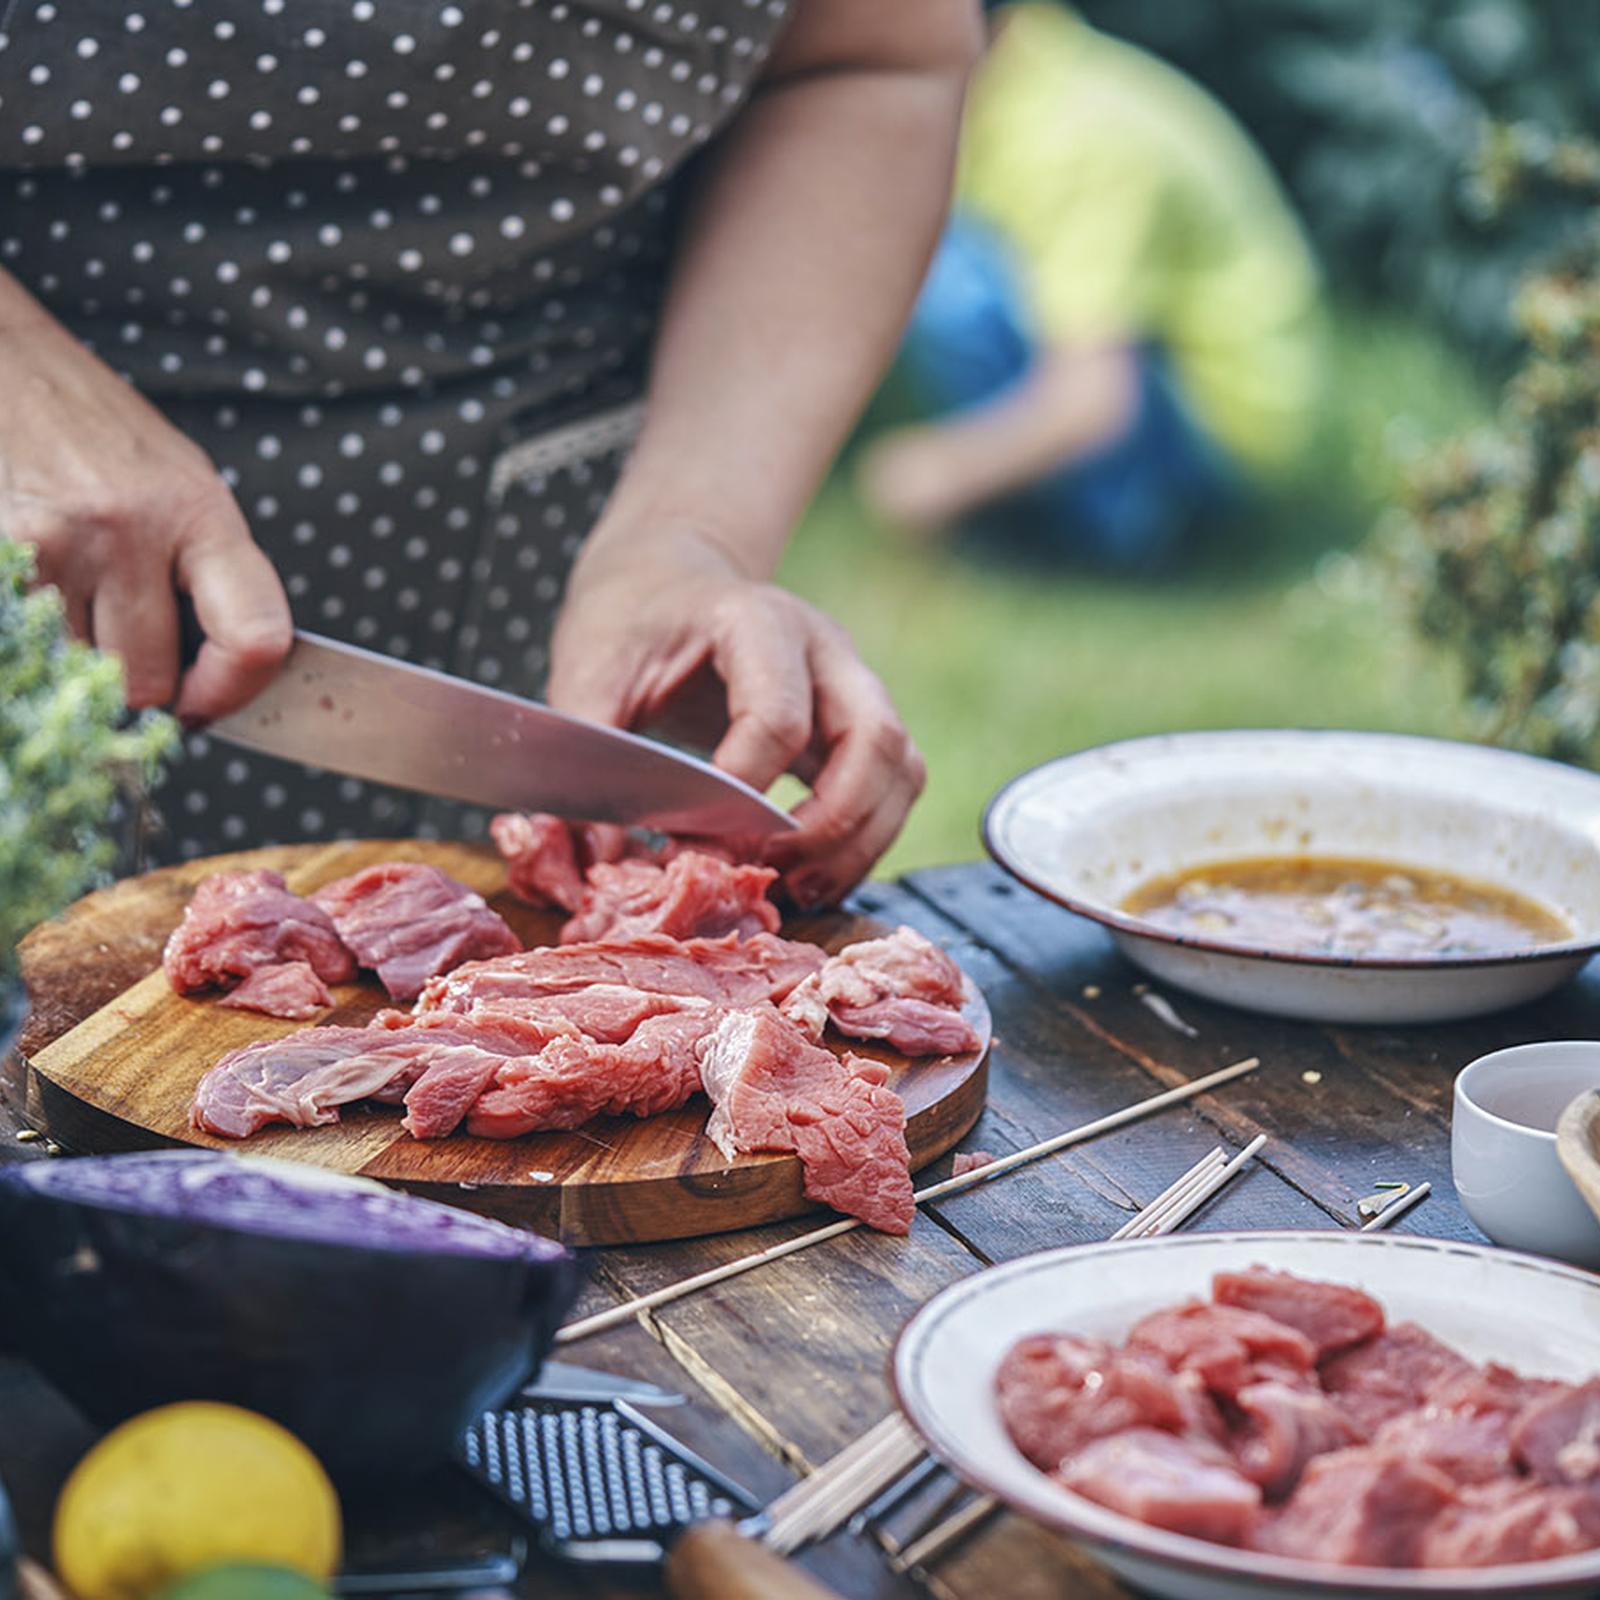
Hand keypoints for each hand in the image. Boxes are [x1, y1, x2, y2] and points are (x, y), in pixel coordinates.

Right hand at [0, 271, 291, 722]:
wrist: (10, 365)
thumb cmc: (107, 436)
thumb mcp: (187, 489)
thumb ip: (210, 576)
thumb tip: (218, 676)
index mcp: (201, 514)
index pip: (254, 637)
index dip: (234, 690)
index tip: (209, 700)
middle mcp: (131, 530)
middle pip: (148, 679)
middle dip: (141, 685)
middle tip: (129, 652)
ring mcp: (56, 542)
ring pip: (80, 672)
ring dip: (80, 662)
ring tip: (80, 606)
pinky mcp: (0, 548)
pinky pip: (23, 640)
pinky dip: (33, 638)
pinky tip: (42, 596)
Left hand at [547, 525, 924, 904]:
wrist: (667, 583)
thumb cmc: (630, 626)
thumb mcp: (587, 674)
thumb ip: (592, 759)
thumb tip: (600, 855)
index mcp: (756, 620)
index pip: (778, 717)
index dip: (742, 793)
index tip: (693, 839)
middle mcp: (824, 648)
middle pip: (874, 739)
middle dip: (830, 825)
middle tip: (770, 873)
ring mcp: (853, 684)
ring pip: (901, 769)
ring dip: (860, 842)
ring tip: (799, 890)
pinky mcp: (859, 723)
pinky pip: (895, 786)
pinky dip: (864, 841)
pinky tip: (812, 876)